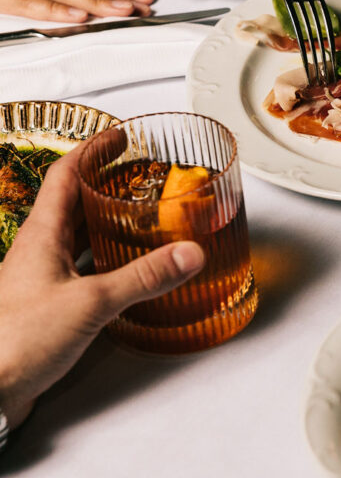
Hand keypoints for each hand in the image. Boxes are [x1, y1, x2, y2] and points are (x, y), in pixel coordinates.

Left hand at [0, 133, 204, 428]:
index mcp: (42, 235)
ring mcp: (40, 278)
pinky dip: (101, 258)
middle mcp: (38, 251)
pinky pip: (78, 267)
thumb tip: (187, 253)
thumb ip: (143, 277)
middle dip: (103, 182)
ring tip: (136, 212)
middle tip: (136, 172)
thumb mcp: (91, 303)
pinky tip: (121, 268)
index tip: (119, 136)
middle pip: (71, 201)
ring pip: (73, 235)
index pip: (66, 174)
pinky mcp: (46, 306)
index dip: (93, 151)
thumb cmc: (17, 341)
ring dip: (102, 219)